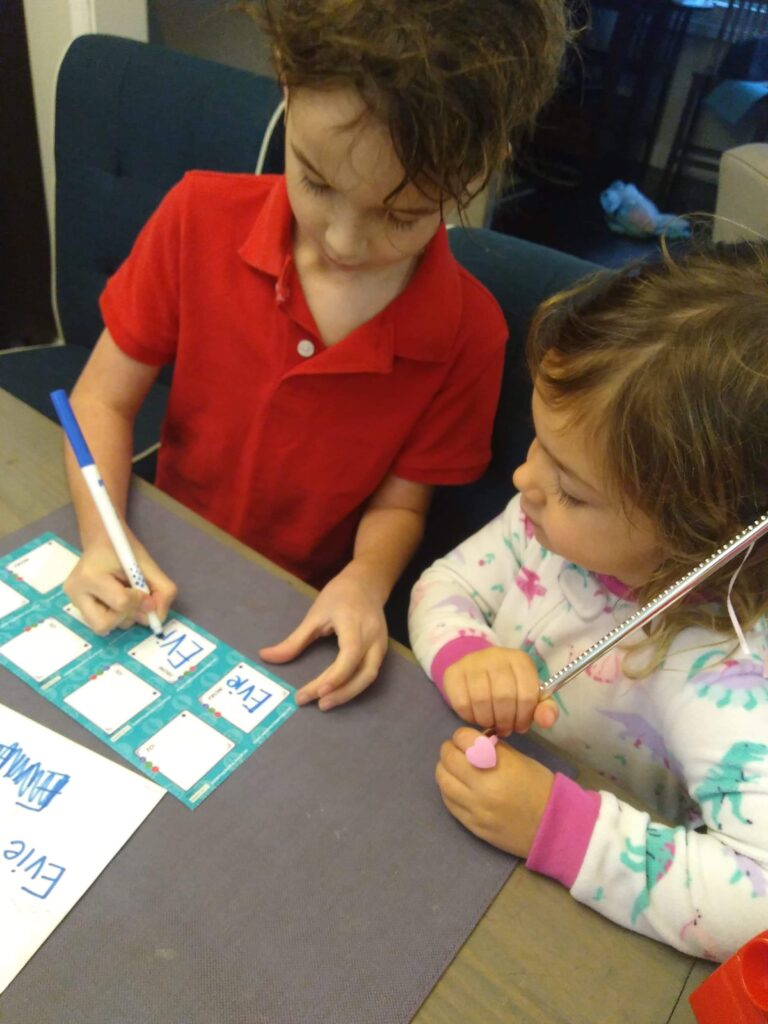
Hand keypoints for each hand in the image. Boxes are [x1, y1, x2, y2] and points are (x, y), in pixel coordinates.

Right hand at [64, 537, 176, 635]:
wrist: (102, 540)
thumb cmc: (123, 549)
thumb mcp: (148, 565)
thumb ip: (163, 590)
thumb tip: (158, 618)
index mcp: (90, 576)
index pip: (121, 603)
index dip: (139, 601)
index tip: (144, 591)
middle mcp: (75, 592)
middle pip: (104, 624)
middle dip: (126, 616)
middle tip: (135, 600)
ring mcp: (73, 601)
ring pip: (103, 627)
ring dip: (122, 616)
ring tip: (124, 595)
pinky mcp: (76, 606)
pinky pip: (100, 622)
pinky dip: (114, 616)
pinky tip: (116, 599)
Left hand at [259, 571, 387, 709]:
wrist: (366, 584)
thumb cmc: (338, 596)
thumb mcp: (314, 616)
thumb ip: (293, 641)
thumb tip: (266, 657)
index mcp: (355, 624)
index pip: (350, 656)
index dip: (336, 676)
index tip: (316, 692)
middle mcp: (373, 637)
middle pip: (364, 674)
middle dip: (341, 692)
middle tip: (316, 703)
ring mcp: (381, 645)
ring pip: (369, 677)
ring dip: (348, 694)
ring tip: (324, 703)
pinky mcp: (381, 651)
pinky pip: (369, 673)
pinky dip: (353, 686)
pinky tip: (336, 693)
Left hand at [435, 727, 554, 857]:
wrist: (553, 827)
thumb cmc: (541, 788)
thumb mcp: (520, 760)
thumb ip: (494, 750)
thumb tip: (474, 742)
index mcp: (498, 764)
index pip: (464, 739)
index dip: (462, 736)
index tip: (466, 738)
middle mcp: (482, 785)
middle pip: (448, 758)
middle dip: (450, 749)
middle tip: (457, 751)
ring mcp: (474, 808)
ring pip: (443, 780)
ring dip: (445, 769)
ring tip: (453, 768)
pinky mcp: (471, 825)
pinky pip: (448, 802)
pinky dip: (448, 789)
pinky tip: (455, 786)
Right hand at [442, 646, 558, 735]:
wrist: (478, 669)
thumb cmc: (509, 686)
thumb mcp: (531, 695)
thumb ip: (544, 709)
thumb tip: (546, 721)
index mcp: (519, 660)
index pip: (527, 694)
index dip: (525, 717)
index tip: (521, 726)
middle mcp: (495, 655)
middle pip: (503, 697)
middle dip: (506, 720)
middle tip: (505, 729)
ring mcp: (471, 662)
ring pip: (481, 700)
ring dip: (488, 720)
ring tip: (491, 723)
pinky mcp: (452, 672)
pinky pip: (461, 703)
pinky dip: (470, 717)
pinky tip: (476, 716)